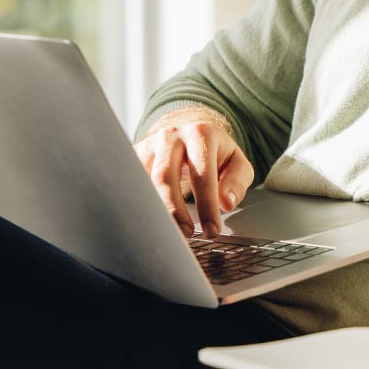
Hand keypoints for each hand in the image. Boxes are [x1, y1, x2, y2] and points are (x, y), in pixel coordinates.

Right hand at [134, 109, 253, 239]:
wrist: (190, 133)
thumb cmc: (215, 153)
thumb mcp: (236, 163)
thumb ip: (237, 181)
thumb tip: (226, 203)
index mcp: (200, 134)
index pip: (202, 174)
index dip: (206, 205)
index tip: (212, 231)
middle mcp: (171, 136)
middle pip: (165, 176)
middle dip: (174, 210)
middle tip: (186, 235)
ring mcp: (149, 144)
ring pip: (143, 181)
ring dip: (154, 210)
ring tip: (168, 233)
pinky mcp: (135, 155)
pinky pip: (132, 182)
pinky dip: (139, 204)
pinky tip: (149, 221)